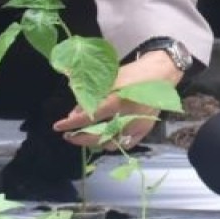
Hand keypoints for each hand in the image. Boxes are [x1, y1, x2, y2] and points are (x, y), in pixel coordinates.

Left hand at [52, 51, 180, 149]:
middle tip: (70, 136)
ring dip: (97, 142)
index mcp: (117, 102)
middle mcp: (128, 117)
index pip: (89, 118)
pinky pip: (126, 144)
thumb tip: (74, 114)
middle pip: (98, 137)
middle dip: (81, 138)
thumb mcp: (110, 81)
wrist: (161, 74)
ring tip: (88, 135)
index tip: (58, 127)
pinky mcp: (145, 130)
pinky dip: (114, 143)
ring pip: (111, 144)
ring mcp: (138, 126)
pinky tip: (107, 137)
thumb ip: (92, 98)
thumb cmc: (134, 74)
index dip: (71, 124)